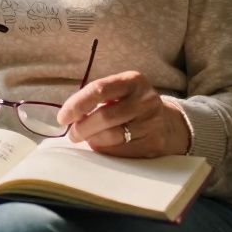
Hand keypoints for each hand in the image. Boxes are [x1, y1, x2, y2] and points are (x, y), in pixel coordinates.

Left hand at [55, 70, 190, 158]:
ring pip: (112, 136)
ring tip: (86, 139)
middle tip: (73, 134)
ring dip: (92, 140)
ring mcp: (152, 122)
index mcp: (133, 81)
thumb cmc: (132, 105)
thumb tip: (70, 116)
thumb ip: (97, 98)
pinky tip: (101, 145)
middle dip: (82, 128)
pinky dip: (106, 149)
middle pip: (104, 116)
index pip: (98, 90)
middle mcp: (145, 100)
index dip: (76, 105)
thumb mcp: (120, 92)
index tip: (62, 118)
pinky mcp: (154, 143)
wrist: (168, 124)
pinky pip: (122, 150)